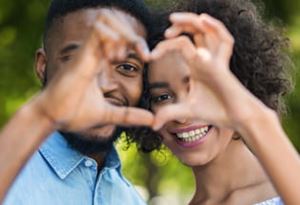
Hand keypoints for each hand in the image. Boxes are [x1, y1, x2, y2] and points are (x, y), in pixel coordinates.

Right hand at [33, 10, 152, 130]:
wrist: (51, 118)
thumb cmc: (74, 113)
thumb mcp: (109, 114)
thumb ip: (129, 115)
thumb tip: (152, 120)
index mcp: (99, 61)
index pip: (121, 38)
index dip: (137, 43)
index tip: (148, 58)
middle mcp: (92, 52)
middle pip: (114, 22)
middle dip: (133, 34)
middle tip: (144, 54)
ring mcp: (86, 51)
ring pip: (105, 21)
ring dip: (122, 34)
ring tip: (123, 57)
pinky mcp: (80, 56)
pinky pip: (97, 32)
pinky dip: (111, 39)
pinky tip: (114, 58)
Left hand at [151, 13, 264, 130]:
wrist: (236, 119)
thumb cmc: (215, 111)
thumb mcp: (186, 111)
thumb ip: (169, 113)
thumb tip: (152, 125)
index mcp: (195, 65)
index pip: (180, 44)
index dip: (164, 47)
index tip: (149, 57)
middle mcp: (204, 58)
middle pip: (194, 31)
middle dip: (179, 25)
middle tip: (165, 31)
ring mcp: (214, 60)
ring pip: (206, 30)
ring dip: (191, 21)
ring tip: (173, 20)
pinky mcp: (222, 66)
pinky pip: (224, 40)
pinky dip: (215, 28)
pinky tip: (203, 20)